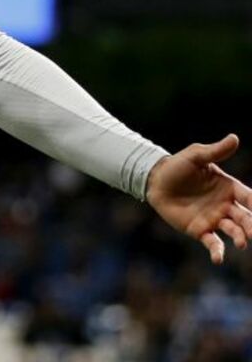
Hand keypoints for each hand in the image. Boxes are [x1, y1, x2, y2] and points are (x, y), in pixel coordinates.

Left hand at [146, 134, 251, 263]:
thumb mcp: (196, 156)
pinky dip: (217, 251)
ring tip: (242, 243)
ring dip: (240, 237)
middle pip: (245, 217)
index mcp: (229, 188)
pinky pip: (212, 243)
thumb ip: (215, 151)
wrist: (154, 180)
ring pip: (233, 231)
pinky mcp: (199, 230)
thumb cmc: (177, 166)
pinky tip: (218, 259)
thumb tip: (234, 138)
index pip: (249, 197)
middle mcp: (225, 205)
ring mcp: (214, 219)